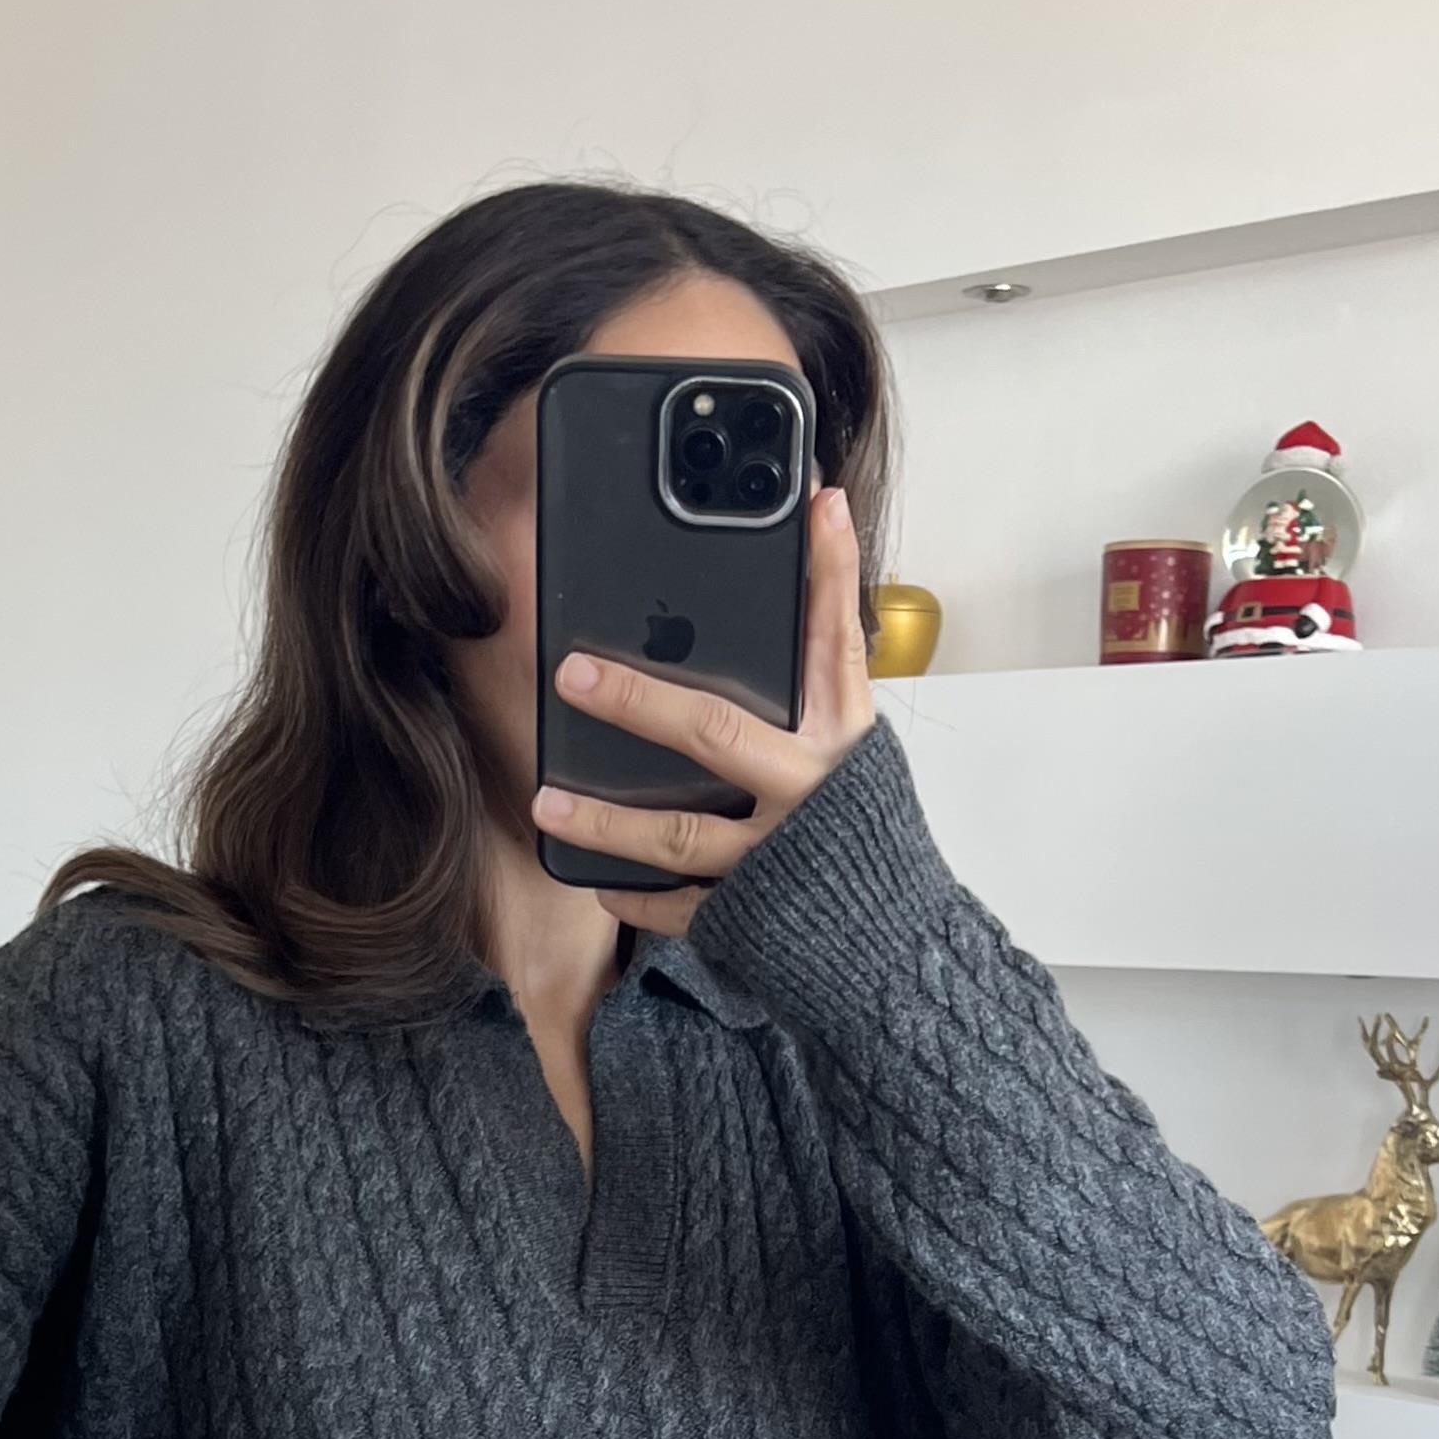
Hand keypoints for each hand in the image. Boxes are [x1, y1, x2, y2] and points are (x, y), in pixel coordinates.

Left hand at [530, 482, 878, 931]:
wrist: (892, 938)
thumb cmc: (860, 829)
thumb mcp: (851, 746)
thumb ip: (816, 673)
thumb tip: (789, 569)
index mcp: (843, 736)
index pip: (835, 638)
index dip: (829, 569)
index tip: (814, 500)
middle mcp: (811, 789)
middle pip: (719, 733)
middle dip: (640, 701)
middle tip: (572, 674)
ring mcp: (778, 856)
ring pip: (681, 836)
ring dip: (607, 820)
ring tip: (546, 801)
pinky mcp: (752, 914)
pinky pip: (679, 906)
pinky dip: (634, 896)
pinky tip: (592, 878)